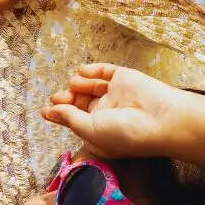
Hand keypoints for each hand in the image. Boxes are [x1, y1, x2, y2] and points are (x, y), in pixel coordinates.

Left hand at [40, 62, 192, 157]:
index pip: (75, 121)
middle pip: (80, 103)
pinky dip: (92, 71)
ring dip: (78, 84)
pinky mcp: (124, 79)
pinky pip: (105, 72)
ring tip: (73, 85)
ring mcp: (116, 96)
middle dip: (66, 99)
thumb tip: (49, 111)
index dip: (60, 115)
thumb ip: (69, 118)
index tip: (44, 110)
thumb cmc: (125, 133)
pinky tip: (83, 72)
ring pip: (91, 86)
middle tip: (56, 96)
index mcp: (99, 132)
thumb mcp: (89, 130)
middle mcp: (107, 114)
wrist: (160, 118)